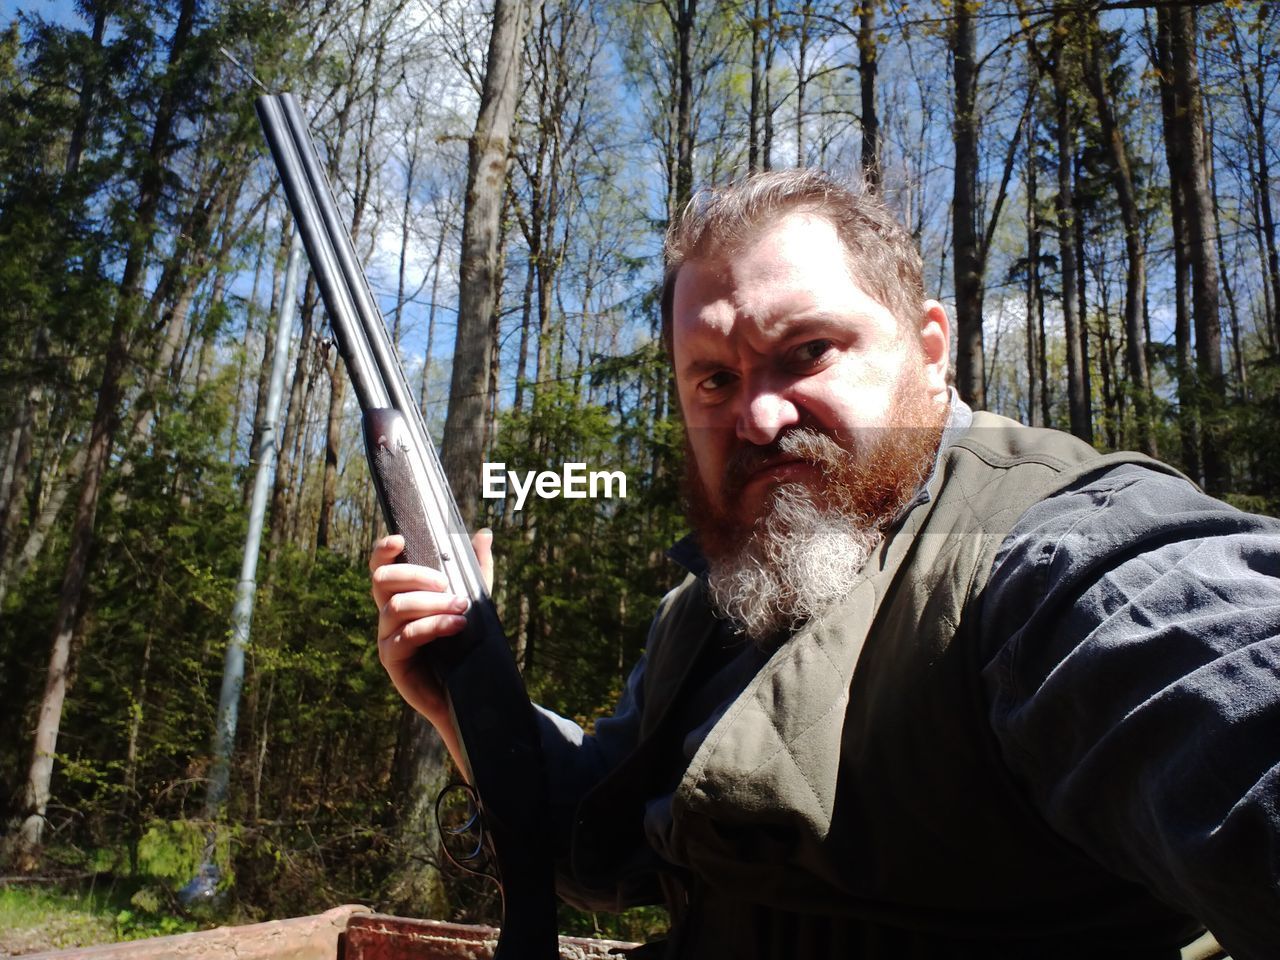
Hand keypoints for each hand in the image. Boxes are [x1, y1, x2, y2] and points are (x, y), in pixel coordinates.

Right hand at [370, 529, 494, 731]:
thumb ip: (476, 568)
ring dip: (432, 603)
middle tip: (447, 583)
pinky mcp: (393, 660)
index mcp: (401, 595)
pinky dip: (433, 626)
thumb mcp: (475, 600)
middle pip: (383, 581)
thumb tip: (484, 533)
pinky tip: (457, 626)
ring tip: (462, 608)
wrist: (467, 690)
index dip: (383, 551)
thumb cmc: (465, 642)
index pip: (381, 567)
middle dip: (416, 575)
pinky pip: (406, 636)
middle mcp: (387, 614)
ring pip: (397, 607)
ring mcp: (386, 637)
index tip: (400, 540)